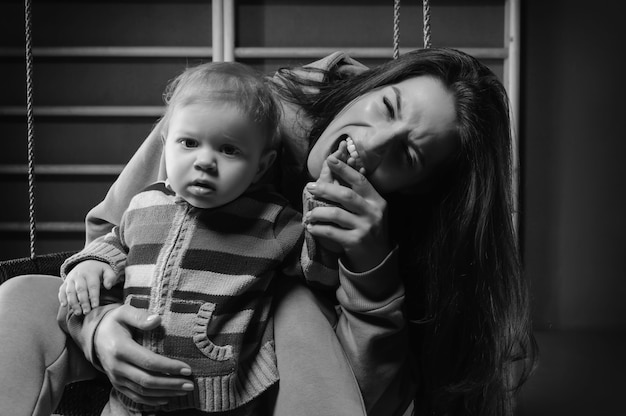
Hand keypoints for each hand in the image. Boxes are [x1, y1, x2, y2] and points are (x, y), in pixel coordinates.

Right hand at [59, 260, 117, 314]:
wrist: (85, 263)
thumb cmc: (98, 270)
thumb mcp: (107, 270)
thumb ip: (110, 277)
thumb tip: (108, 286)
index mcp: (90, 273)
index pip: (92, 286)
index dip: (93, 297)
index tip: (95, 306)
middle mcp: (79, 276)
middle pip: (80, 290)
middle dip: (83, 302)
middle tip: (87, 312)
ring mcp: (70, 279)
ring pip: (70, 292)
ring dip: (73, 303)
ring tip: (78, 312)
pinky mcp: (65, 283)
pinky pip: (61, 291)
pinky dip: (62, 298)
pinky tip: (64, 306)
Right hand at [95, 304, 193, 405]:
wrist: (94, 335)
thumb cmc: (115, 322)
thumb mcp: (124, 312)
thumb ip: (139, 316)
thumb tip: (157, 320)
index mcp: (120, 349)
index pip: (148, 362)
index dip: (169, 367)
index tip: (187, 369)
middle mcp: (117, 367)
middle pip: (147, 380)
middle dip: (171, 384)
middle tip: (190, 384)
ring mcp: (116, 378)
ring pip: (143, 391)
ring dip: (165, 393)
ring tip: (184, 390)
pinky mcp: (117, 384)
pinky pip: (135, 397)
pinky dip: (151, 400)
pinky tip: (167, 398)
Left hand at [304, 144, 392, 271]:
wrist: (377, 260)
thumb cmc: (369, 230)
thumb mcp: (369, 211)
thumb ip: (357, 195)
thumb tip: (335, 174)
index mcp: (377, 201)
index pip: (360, 181)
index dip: (344, 169)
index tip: (329, 160)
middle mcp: (374, 213)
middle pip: (346, 195)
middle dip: (325, 189)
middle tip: (310, 187)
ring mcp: (365, 228)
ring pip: (336, 214)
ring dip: (318, 212)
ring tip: (308, 214)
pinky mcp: (356, 242)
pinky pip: (331, 232)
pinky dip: (318, 228)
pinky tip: (311, 227)